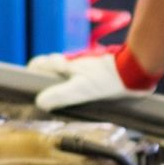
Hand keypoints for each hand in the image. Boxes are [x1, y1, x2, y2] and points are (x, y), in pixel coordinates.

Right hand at [28, 45, 159, 110]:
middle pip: (51, 67)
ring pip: (66, 71)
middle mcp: (72, 62)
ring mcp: (85, 65)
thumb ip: (60, 95)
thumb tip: (39, 102)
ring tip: (62, 97)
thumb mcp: (81, 89)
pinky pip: (81, 75)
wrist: (135, 70)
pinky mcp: (98, 70)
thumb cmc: (108, 79)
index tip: (27, 85)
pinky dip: (76, 82)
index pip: (39, 64)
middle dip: (45, 77)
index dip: (32, 73)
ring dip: (61, 80)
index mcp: (64, 64)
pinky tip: (82, 94)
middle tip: (44, 95)